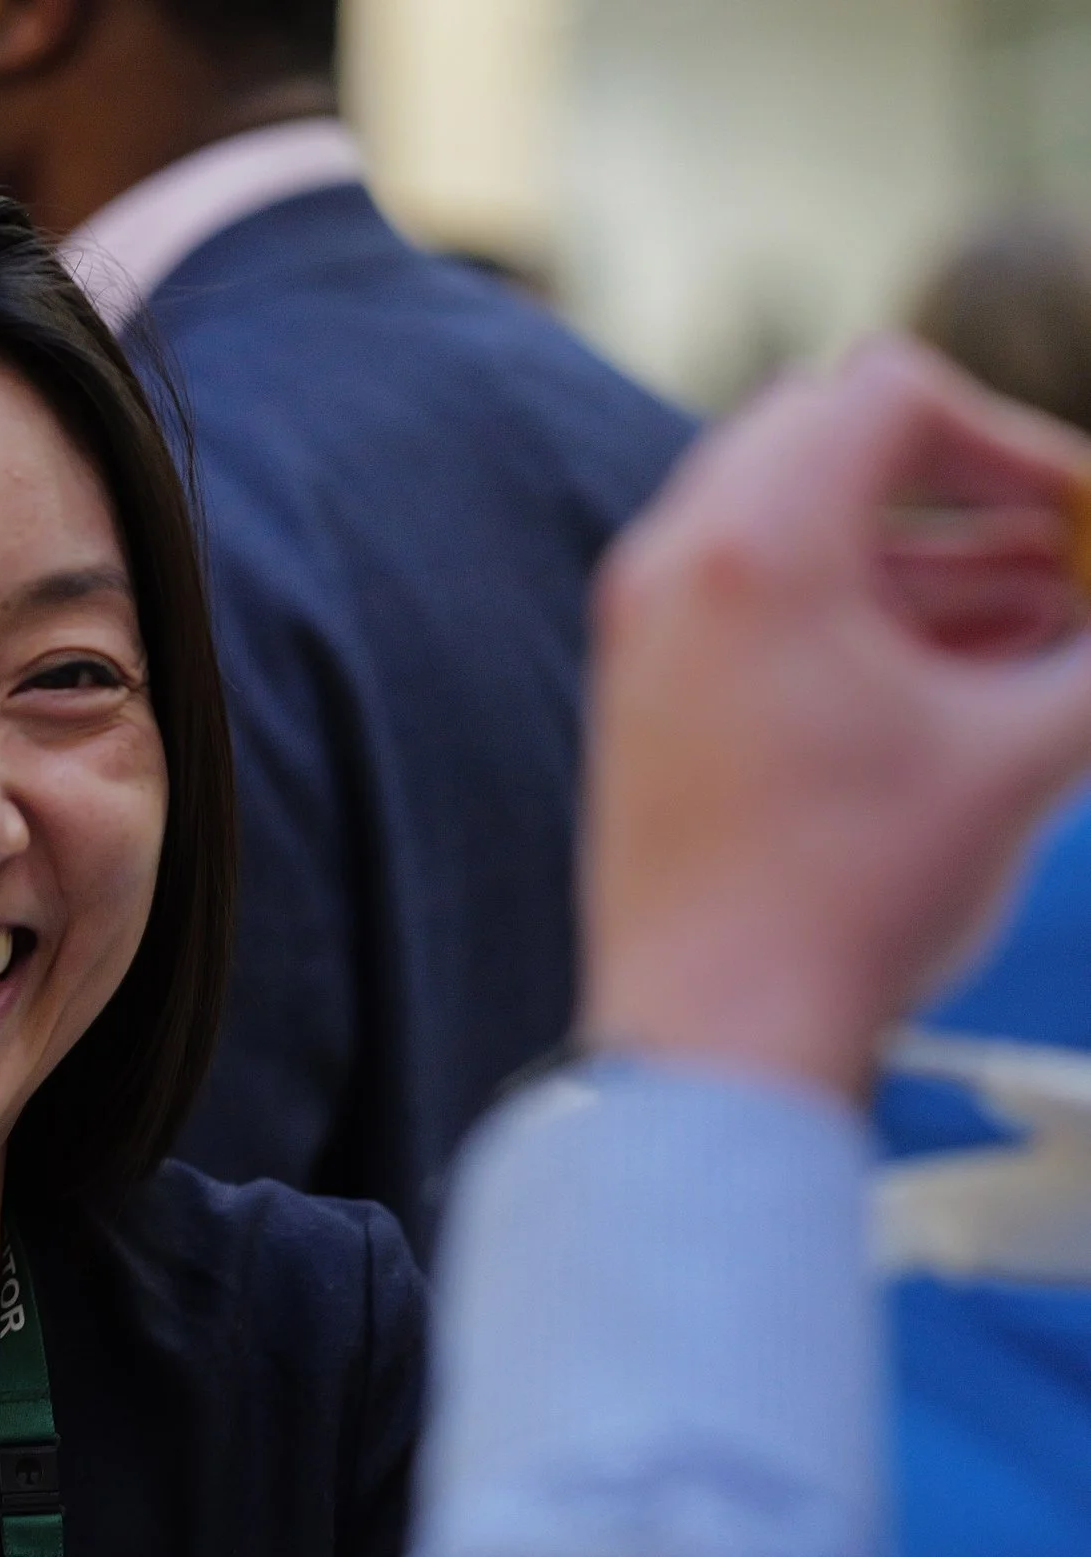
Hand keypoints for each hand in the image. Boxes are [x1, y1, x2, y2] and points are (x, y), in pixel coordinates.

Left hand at [583, 337, 1090, 1097]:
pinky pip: (752, 603)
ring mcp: (643, 629)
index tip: (1083, 521)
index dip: (1011, 437)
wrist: (712, 1032)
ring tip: (1047, 626)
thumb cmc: (856, 896)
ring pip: (794, 529)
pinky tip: (959, 678)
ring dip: (924, 557)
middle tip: (1064, 556)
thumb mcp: (1026, 756)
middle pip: (830, 439)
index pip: (889, 391)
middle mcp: (673, 564)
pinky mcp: (643, 693)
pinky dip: (854, 614)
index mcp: (752, 545)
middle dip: (964, 486)